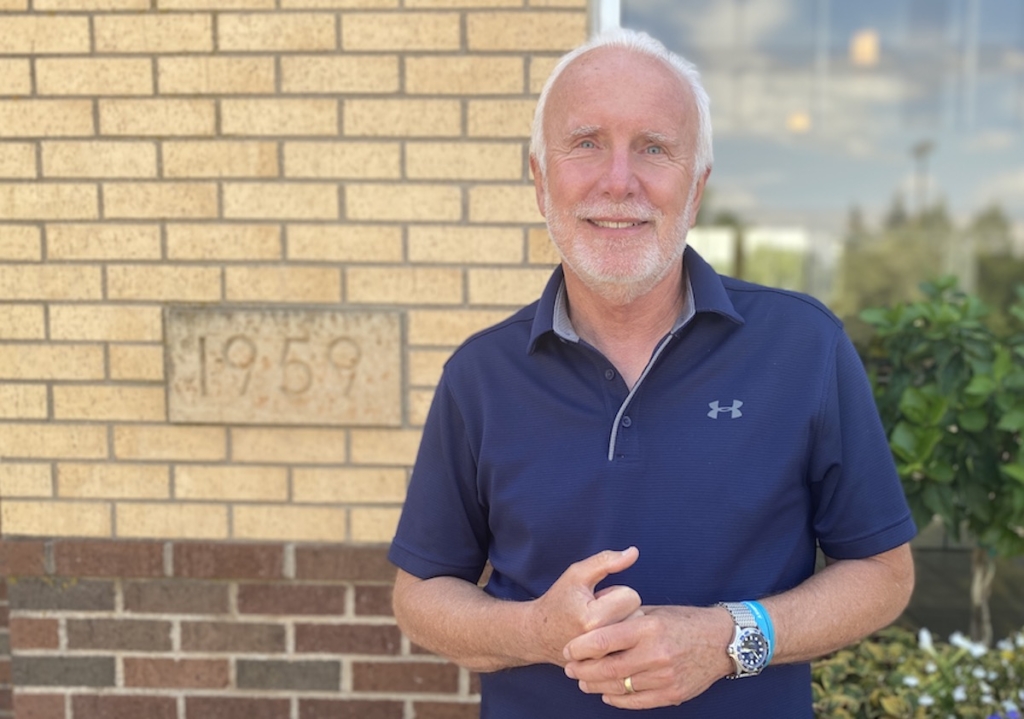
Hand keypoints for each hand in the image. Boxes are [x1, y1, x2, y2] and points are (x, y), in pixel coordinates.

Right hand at [526, 547, 642, 665]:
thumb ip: (606, 561)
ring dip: (623, 627)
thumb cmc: (559, 601)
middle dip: (622, 610)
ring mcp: (602, 661)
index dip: (617, 593)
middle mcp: (598, 644)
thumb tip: (634, 552)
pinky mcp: (604, 671)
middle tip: (599, 613)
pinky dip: (622, 644)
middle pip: (637, 616)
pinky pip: (631, 651)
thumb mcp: (576, 574)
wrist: (539, 635)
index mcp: (592, 618)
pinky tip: (607, 642)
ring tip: (602, 626)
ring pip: (636, 635)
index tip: (599, 598)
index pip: (631, 597)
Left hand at [562, 605, 733, 708]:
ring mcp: (665, 677)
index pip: (604, 640)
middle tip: (570, 669)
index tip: (568, 649)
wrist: (722, 641)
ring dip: (596, 686)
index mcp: (649, 628)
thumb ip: (626, 620)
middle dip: (582, 670)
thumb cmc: (684, 622)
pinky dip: (617, 699)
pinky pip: (637, 702)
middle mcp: (656, 654)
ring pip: (619, 687)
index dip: (580, 647)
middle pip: (607, 668)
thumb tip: (596, 625)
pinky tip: (606, 693)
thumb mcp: (654, 612)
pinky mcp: (672, 694)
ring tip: (583, 682)